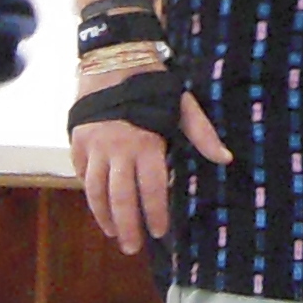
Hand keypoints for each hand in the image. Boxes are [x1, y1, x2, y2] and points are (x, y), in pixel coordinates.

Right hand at [72, 95, 230, 254]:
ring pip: (94, 190)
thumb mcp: (182, 105)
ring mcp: (92, 146)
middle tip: (132, 248)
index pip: (151, 189)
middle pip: (120, 197)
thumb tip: (226, 158)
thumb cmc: (152, 82)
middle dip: (127, 226)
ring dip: (103, 215)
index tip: (160, 233)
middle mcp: (116, 149)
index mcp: (145, 143)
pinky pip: (80, 173)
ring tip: (112, 233)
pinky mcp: (76, 140)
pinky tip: (97, 205)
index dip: (156, 213)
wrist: (113, 54)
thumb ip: (202, 134)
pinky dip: (88, 192)